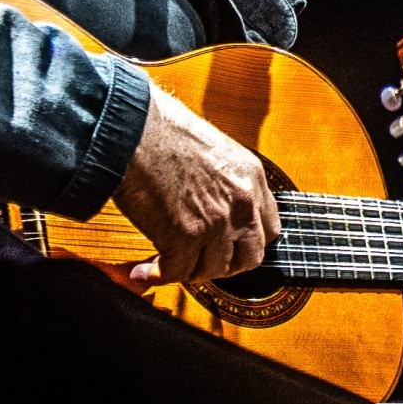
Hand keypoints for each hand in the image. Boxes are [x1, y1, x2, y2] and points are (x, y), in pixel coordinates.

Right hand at [113, 83, 277, 284]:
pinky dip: (159, 274)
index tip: (230, 246)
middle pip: (250, 257)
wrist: (133, 129)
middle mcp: (241, 202)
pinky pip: (178, 271)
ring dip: (191, 271)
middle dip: (225, 265)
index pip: (269, 228)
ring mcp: (216, 222)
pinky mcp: (185, 235)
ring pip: (214, 270)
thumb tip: (214, 203)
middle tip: (202, 262)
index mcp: (251, 177)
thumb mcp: (213, 149)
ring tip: (170, 264)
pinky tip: (146, 270)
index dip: (247, 242)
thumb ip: (224, 181)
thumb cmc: (161, 130)